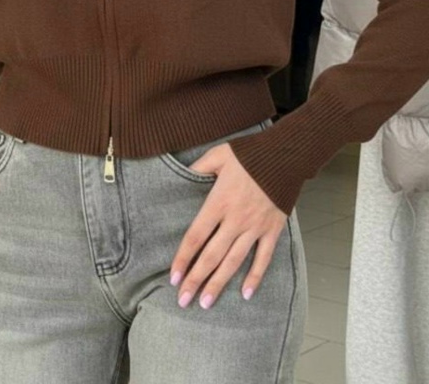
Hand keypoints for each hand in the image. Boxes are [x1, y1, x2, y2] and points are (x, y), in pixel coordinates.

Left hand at [169, 142, 286, 308]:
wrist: (284, 155)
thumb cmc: (249, 154)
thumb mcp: (218, 155)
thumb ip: (198, 167)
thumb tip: (180, 175)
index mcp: (218, 202)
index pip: (196, 236)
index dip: (183, 258)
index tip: (173, 277)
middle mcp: (235, 219)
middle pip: (211, 255)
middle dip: (196, 280)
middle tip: (183, 301)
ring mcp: (255, 227)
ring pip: (233, 262)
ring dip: (219, 284)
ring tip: (205, 303)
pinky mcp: (272, 230)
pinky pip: (263, 258)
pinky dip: (255, 277)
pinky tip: (246, 294)